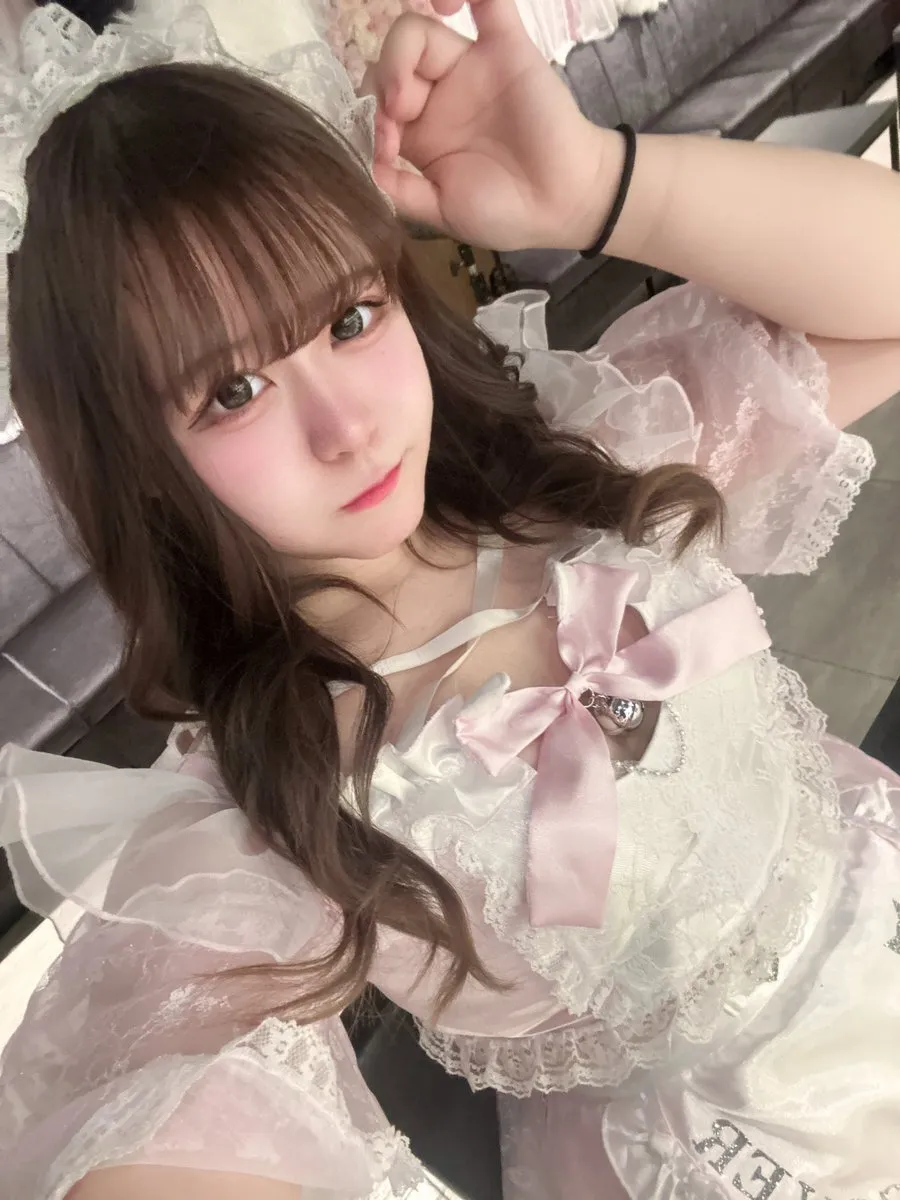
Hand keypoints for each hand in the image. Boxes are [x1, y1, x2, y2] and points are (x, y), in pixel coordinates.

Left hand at [362, 0, 618, 251]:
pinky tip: (446, 2)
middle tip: (397, 113)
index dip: (373, 117)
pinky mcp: (506, 47)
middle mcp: (440, 93)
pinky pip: (487, 1)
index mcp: (422, 132)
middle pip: (393, 61)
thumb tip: (365, 167)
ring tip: (406, 91)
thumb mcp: (441, 211)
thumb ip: (401, 191)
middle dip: (384, 81)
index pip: (380, 101)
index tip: (388, 149)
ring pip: (421, 30)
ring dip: (402, 49)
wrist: (562, 205)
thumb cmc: (505, 212)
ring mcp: (471, 67)